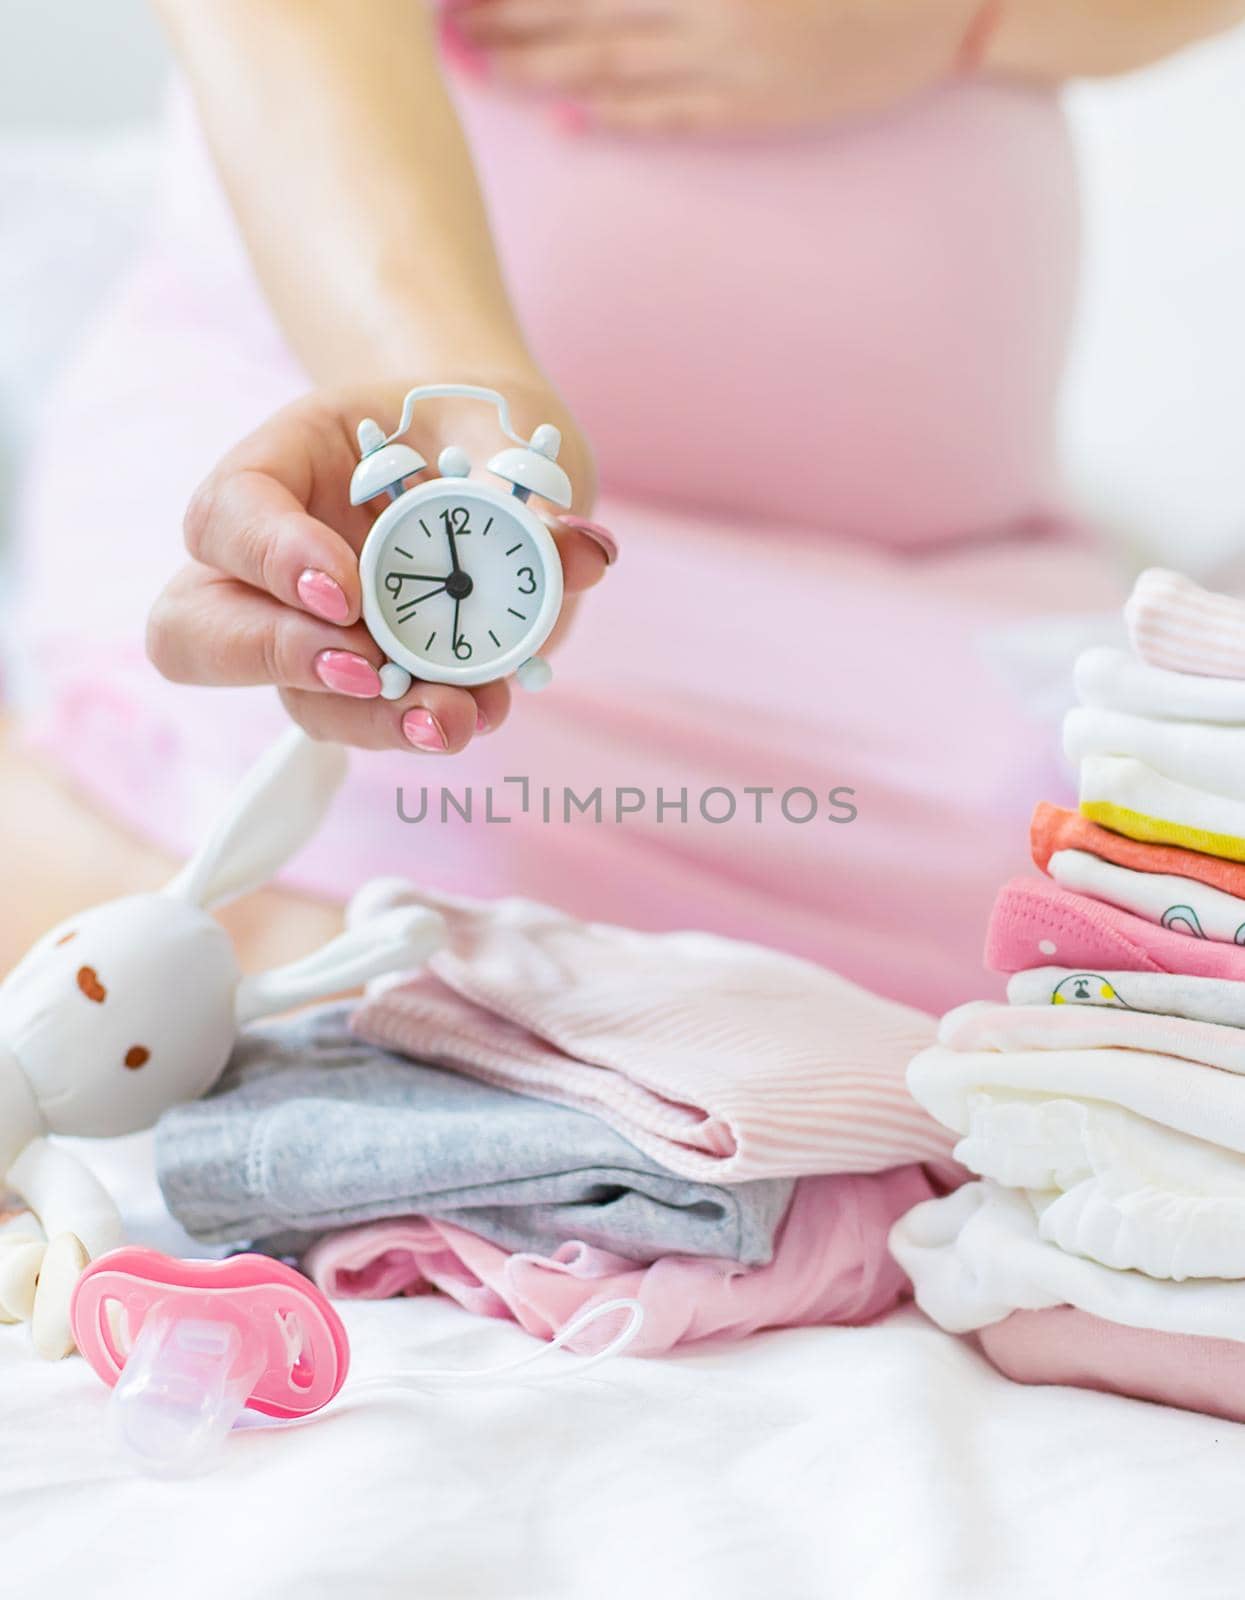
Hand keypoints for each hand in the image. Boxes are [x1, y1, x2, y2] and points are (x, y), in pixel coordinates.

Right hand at [147, 377, 611, 752]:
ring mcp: (301, 633)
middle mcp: (264, 561)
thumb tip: (582, 550)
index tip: (346, 591)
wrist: (494, 467)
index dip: (273, 558)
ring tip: (450, 717)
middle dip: (277, 658)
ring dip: (369, 718)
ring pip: (287, 698)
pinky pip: (357, 722)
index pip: (229, 513)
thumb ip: (530, 487)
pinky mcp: (352, 684)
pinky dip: (414, 725)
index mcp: (281, 466)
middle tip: (366, 669)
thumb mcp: (502, 434)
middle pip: (196, 629)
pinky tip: (477, 712)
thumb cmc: (473, 431)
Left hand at [451, 0, 984, 134]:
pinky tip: (568, 126)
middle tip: (449, 28)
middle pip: (589, 16)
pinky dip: (618, 121)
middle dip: (512, 21)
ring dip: (545, 73)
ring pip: (618, 70)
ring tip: (483, 70)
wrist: (954, 3)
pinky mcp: (759, 108)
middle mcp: (717, 8)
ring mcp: (737, 64)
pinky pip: (674, 118)